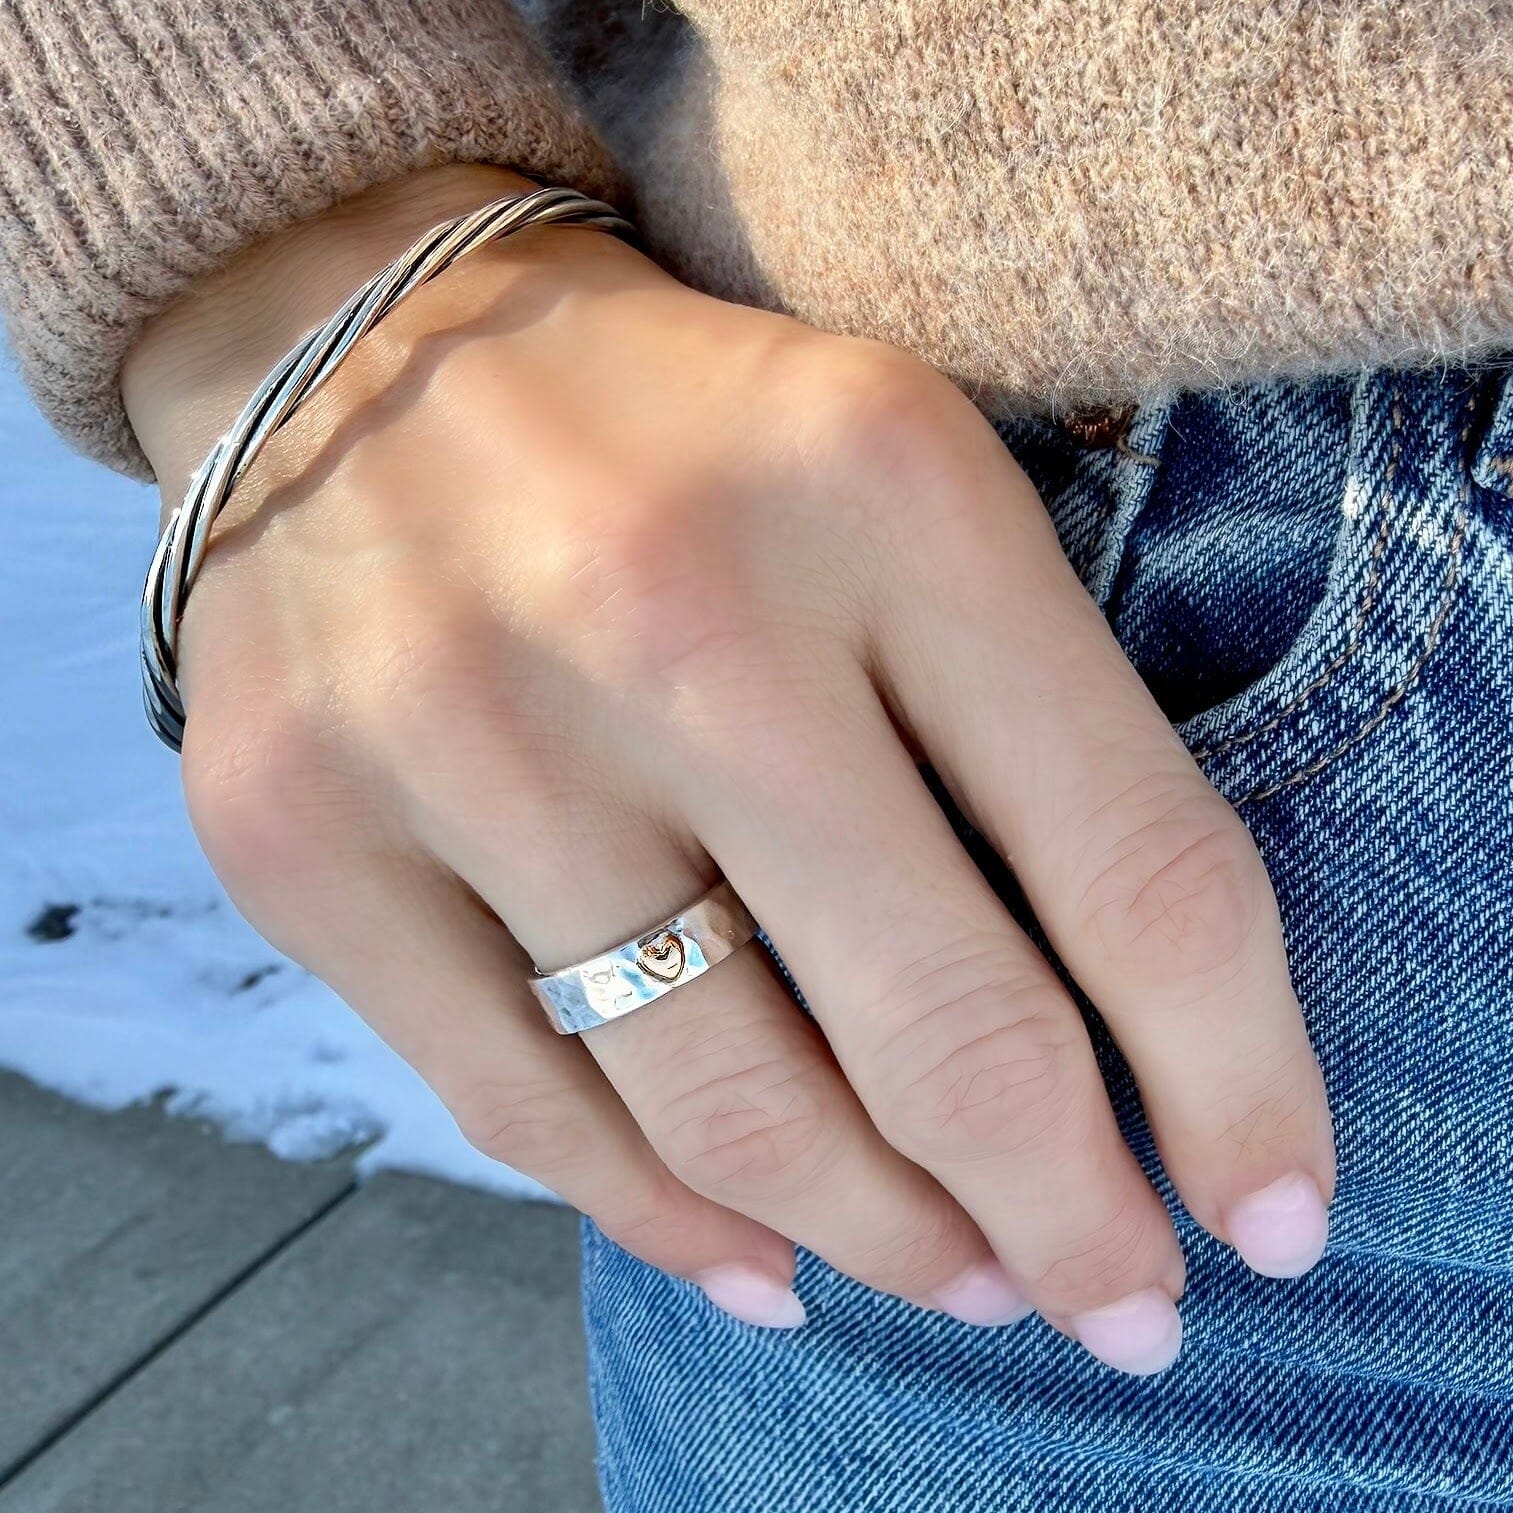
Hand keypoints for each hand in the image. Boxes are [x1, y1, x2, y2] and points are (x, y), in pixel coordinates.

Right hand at [124, 165, 1334, 1374]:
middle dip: (1069, 1219)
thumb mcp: (908, 492)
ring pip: (730, 1115)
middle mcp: (668, 614)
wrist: (364, 354)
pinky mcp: (305, 833)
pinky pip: (526, 1113)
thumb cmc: (688, 442)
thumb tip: (1125, 1059)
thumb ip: (1032, 741)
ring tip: (960, 1273)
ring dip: (884, 1238)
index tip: (1267, 1209)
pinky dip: (674, 1223)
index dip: (1234, 1085)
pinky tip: (764, 1261)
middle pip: (942, 1033)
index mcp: (882, 488)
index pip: (1133, 864)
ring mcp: (462, 733)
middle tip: (1115, 1295)